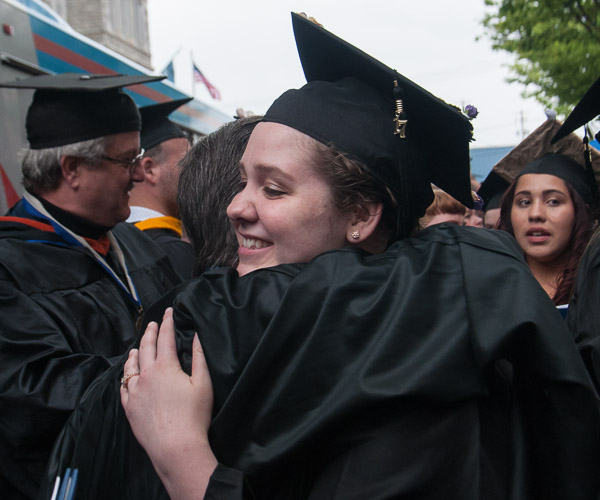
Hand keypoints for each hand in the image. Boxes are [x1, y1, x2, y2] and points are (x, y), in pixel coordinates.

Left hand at [121, 307, 216, 498]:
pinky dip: (126, 376)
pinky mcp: (130, 408)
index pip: (165, 338)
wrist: (175, 447)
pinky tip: (128, 376)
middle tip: (152, 323)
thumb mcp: (203, 383)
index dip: (167, 322)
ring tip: (136, 347)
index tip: (168, 311)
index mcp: (165, 367)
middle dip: (149, 333)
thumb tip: (196, 336)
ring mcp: (135, 392)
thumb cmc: (194, 416)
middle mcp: (146, 375)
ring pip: (130, 366)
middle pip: (145, 347)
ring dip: (134, 353)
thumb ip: (199, 357)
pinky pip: (123, 387)